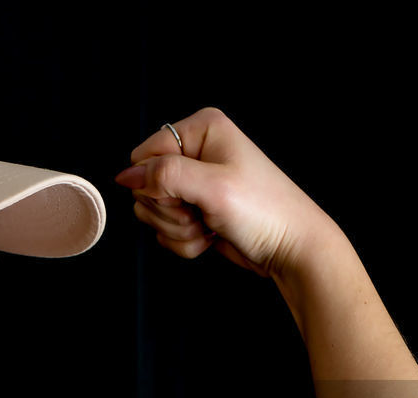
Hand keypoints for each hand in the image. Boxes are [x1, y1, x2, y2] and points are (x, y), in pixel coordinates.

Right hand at [115, 108, 339, 280]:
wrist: (291, 248)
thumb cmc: (265, 211)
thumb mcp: (212, 186)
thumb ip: (164, 175)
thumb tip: (126, 175)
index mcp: (202, 130)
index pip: (144, 155)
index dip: (155, 182)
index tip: (185, 195)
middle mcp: (196, 153)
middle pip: (145, 186)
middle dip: (169, 209)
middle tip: (200, 211)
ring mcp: (195, 185)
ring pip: (153, 211)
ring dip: (178, 228)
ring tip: (209, 224)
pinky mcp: (195, 212)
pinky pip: (166, 230)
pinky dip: (185, 241)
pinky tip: (210, 235)